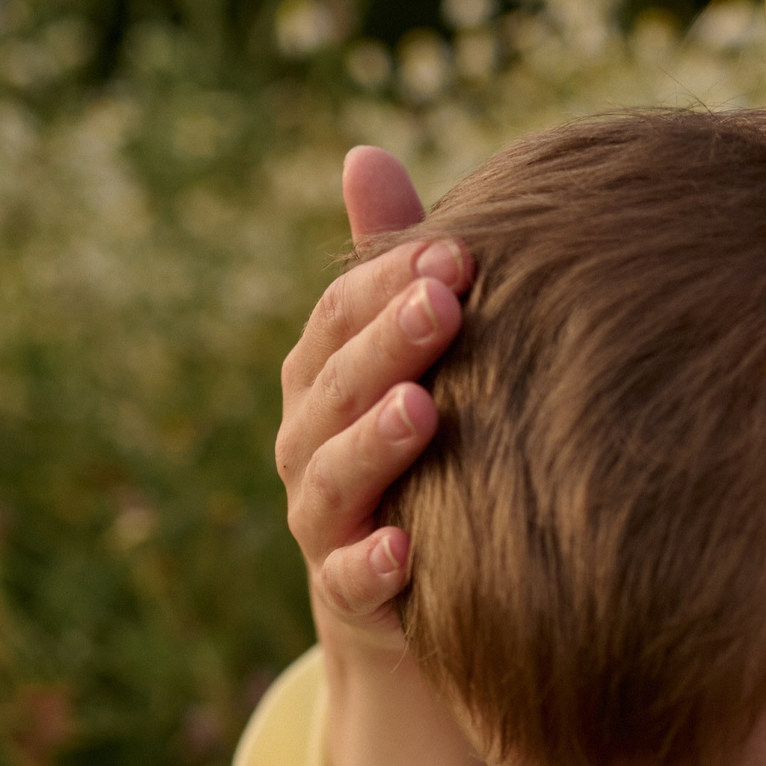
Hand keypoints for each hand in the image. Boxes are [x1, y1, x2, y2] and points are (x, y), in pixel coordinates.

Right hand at [278, 146, 474, 654]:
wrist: (407, 615)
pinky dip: (373, 565)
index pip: (339, 315)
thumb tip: (364, 150)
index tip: (456, 249)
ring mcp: (324, 524)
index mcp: (323, 380)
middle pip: (337, 384)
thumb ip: (390, 272)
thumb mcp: (406, 363)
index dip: (387, 278)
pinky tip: (408, 548)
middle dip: (387, 342)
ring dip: (375, 443)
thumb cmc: (419, 463)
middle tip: (444, 303)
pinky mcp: (349, 600)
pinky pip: (352, 582)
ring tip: (421, 411)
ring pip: (334, 478)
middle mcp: (309, 445)